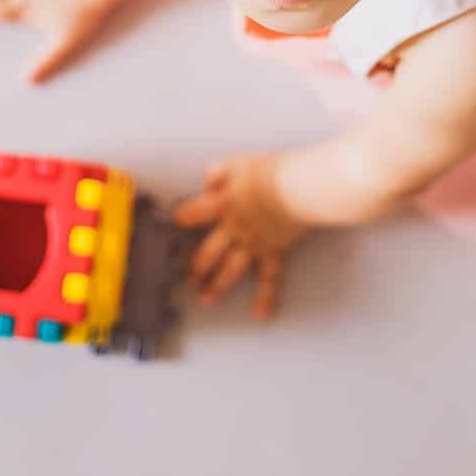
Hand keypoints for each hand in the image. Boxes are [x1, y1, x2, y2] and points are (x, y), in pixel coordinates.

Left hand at [172, 153, 305, 318]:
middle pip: (208, 252)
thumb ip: (218, 173)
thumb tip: (207, 186)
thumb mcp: (238, 162)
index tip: (176, 223)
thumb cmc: (271, 172)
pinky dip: (266, 296)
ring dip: (217, 285)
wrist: (300, 188)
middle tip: (188, 279)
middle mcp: (233, 230)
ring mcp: (253, 244)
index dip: (183, 217)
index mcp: (222, 206)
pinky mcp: (273, 251)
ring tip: (206, 298)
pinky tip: (260, 313)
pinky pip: (270, 278)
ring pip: (230, 269)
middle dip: (196, 267)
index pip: (193, 214)